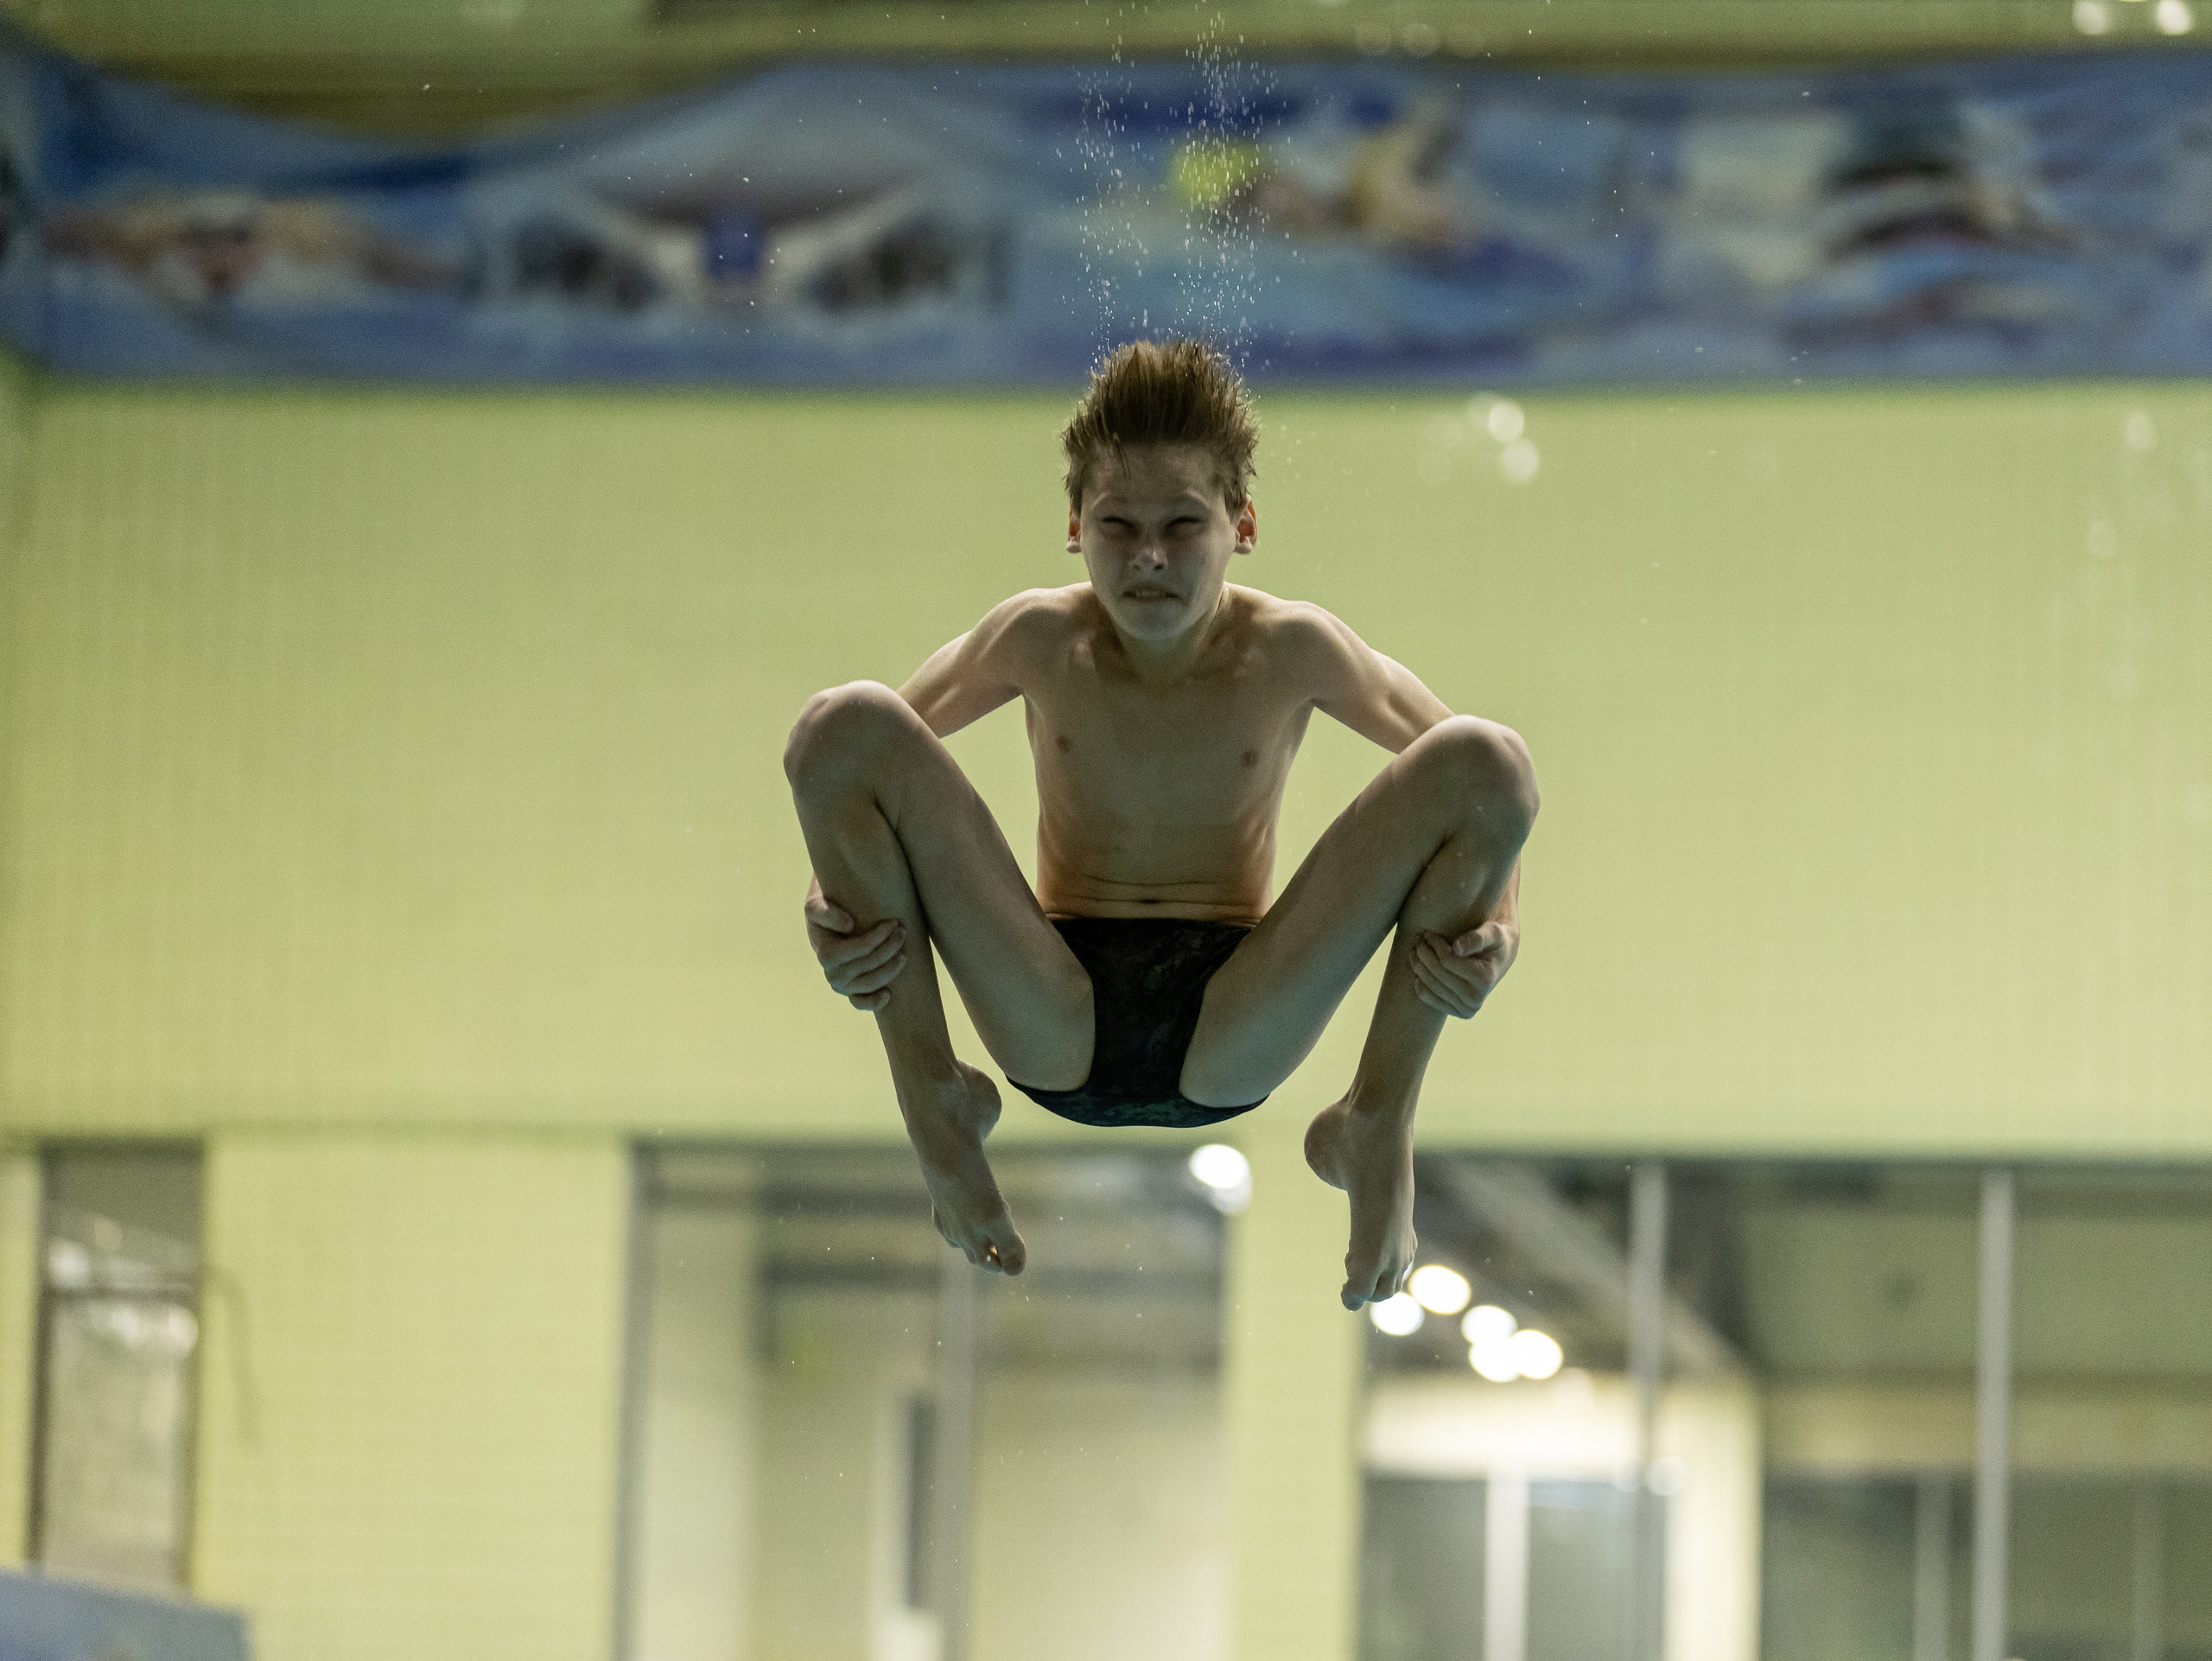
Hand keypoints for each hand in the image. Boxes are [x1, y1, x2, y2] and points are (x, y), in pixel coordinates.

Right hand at [805, 881, 907, 1010]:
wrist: (825, 920)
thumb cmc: (824, 909)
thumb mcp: (817, 904)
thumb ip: (827, 912)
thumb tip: (849, 926)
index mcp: (826, 954)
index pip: (863, 948)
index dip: (881, 936)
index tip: (894, 921)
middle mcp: (832, 974)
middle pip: (871, 964)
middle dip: (891, 947)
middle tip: (903, 930)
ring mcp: (842, 986)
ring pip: (872, 984)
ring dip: (892, 969)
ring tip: (904, 953)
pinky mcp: (850, 991)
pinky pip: (861, 1003)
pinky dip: (874, 1002)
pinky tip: (888, 993)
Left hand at [1409, 919, 1516, 1018]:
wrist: (1499, 961)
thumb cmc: (1494, 941)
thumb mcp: (1492, 932)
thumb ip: (1476, 938)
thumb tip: (1457, 948)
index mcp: (1485, 978)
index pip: (1447, 960)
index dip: (1435, 945)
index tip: (1429, 933)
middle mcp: (1476, 998)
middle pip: (1437, 973)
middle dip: (1423, 953)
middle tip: (1418, 939)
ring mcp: (1467, 1009)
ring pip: (1431, 985)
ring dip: (1418, 966)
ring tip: (1415, 951)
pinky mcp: (1458, 1013)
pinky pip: (1430, 999)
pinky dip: (1420, 983)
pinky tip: (1418, 970)